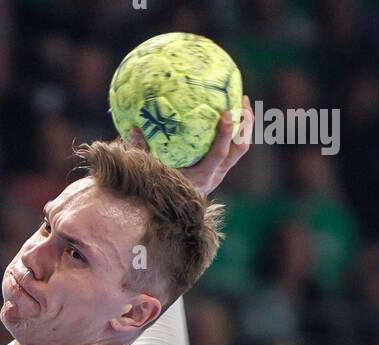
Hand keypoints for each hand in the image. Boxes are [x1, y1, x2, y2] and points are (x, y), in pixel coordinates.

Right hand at [129, 94, 253, 195]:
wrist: (170, 210)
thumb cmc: (158, 188)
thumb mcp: (150, 170)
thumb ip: (143, 151)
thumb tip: (132, 129)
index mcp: (201, 176)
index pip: (218, 155)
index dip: (225, 134)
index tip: (226, 113)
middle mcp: (215, 175)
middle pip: (239, 149)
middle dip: (245, 124)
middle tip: (242, 99)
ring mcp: (220, 172)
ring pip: (241, 148)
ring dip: (245, 126)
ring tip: (243, 102)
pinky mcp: (220, 169)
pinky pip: (234, 149)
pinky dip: (236, 131)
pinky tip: (231, 112)